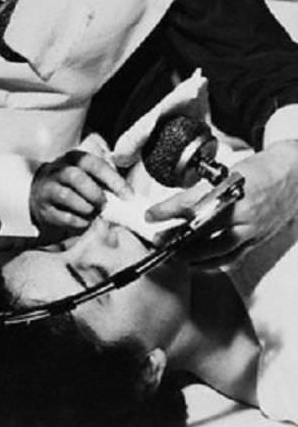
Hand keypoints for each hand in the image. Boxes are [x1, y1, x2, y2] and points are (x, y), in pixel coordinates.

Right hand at [30, 150, 131, 237]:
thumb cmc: (75, 185)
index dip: (113, 180)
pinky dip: (77, 221)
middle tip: (104, 205)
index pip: (95, 165)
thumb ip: (106, 182)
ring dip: (85, 207)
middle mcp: (58, 170)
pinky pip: (61, 215)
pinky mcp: (43, 207)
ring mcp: (48, 188)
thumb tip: (128, 198)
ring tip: (93, 213)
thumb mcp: (88, 175)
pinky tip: (84, 221)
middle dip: (94, 193)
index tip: (128, 196)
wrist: (42, 193)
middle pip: (76, 177)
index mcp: (74, 158)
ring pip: (66, 195)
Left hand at [146, 140, 297, 268]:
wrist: (292, 175)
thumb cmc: (259, 170)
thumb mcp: (227, 172)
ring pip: (216, 249)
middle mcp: (240, 211)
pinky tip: (199, 264)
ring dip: (192, 254)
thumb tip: (180, 203)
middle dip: (176, 238)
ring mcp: (251, 228)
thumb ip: (206, 188)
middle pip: (201, 230)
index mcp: (230, 190)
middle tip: (157, 240)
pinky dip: (214, 263)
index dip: (168, 210)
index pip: (191, 202)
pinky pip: (233, 256)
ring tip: (173, 255)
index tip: (150, 215)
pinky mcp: (257, 238)